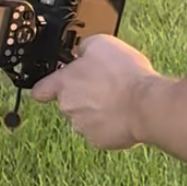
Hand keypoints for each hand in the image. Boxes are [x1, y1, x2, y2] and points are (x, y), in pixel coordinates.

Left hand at [29, 33, 156, 147]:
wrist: (146, 105)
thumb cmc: (124, 75)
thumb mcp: (102, 44)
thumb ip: (85, 47)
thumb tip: (82, 51)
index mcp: (64, 83)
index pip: (40, 90)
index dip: (47, 87)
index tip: (53, 85)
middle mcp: (67, 107)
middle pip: (68, 102)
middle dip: (82, 95)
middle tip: (104, 85)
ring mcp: (82, 127)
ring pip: (85, 118)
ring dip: (97, 110)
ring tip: (118, 98)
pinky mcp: (98, 141)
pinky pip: (100, 131)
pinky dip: (110, 124)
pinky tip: (124, 113)